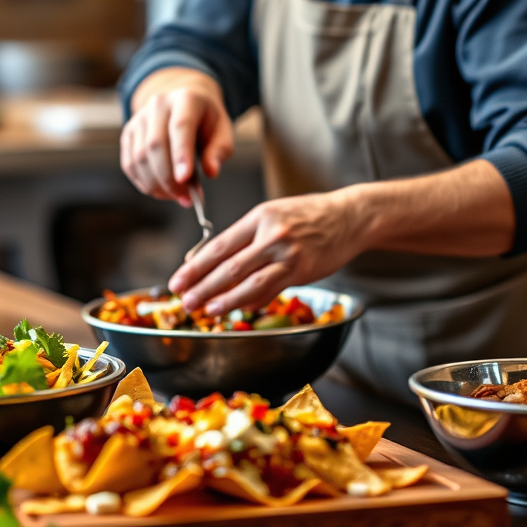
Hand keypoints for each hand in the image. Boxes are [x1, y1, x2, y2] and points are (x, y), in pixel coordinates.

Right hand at [120, 68, 233, 205]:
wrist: (185, 103)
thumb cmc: (206, 120)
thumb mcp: (222, 131)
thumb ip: (219, 151)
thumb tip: (211, 172)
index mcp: (186, 99)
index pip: (180, 127)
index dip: (181, 155)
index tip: (185, 181)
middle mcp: (158, 105)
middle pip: (155, 145)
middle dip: (169, 178)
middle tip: (185, 198)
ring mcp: (139, 118)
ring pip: (140, 157)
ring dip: (156, 184)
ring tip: (176, 196)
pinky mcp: (129, 133)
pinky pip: (129, 163)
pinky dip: (143, 182)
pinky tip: (160, 190)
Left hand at [168, 193, 365, 314]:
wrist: (349, 217)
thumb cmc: (307, 217)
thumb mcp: (273, 216)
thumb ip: (247, 240)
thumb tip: (218, 269)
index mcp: (258, 217)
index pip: (218, 245)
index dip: (194, 266)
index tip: (177, 280)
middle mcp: (271, 234)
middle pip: (228, 265)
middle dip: (202, 286)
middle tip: (184, 301)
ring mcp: (288, 253)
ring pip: (249, 282)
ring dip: (225, 299)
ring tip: (207, 310)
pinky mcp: (302, 270)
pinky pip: (271, 290)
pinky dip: (253, 301)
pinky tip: (238, 310)